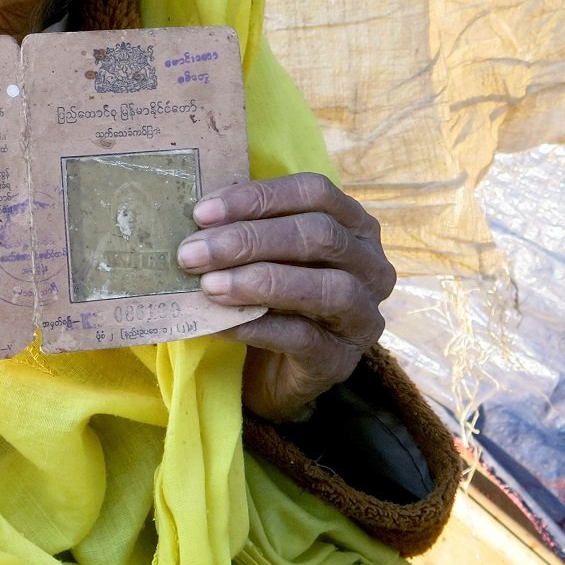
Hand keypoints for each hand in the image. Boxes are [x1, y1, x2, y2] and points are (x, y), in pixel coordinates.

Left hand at [175, 173, 394, 422]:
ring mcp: (363, 316)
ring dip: (259, 281)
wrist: (274, 372)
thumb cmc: (271, 297)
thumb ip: (244, 229)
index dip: (258, 197)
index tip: (202, 212)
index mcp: (354, 226)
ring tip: (208, 285)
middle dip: (249, 240)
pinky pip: (302, 338)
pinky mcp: (342, 359)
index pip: (315, 193)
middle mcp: (371, 266)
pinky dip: (255, 326)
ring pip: (324, 288)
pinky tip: (217, 322)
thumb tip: (198, 215)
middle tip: (193, 252)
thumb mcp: (263, 256)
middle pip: (318, 236)